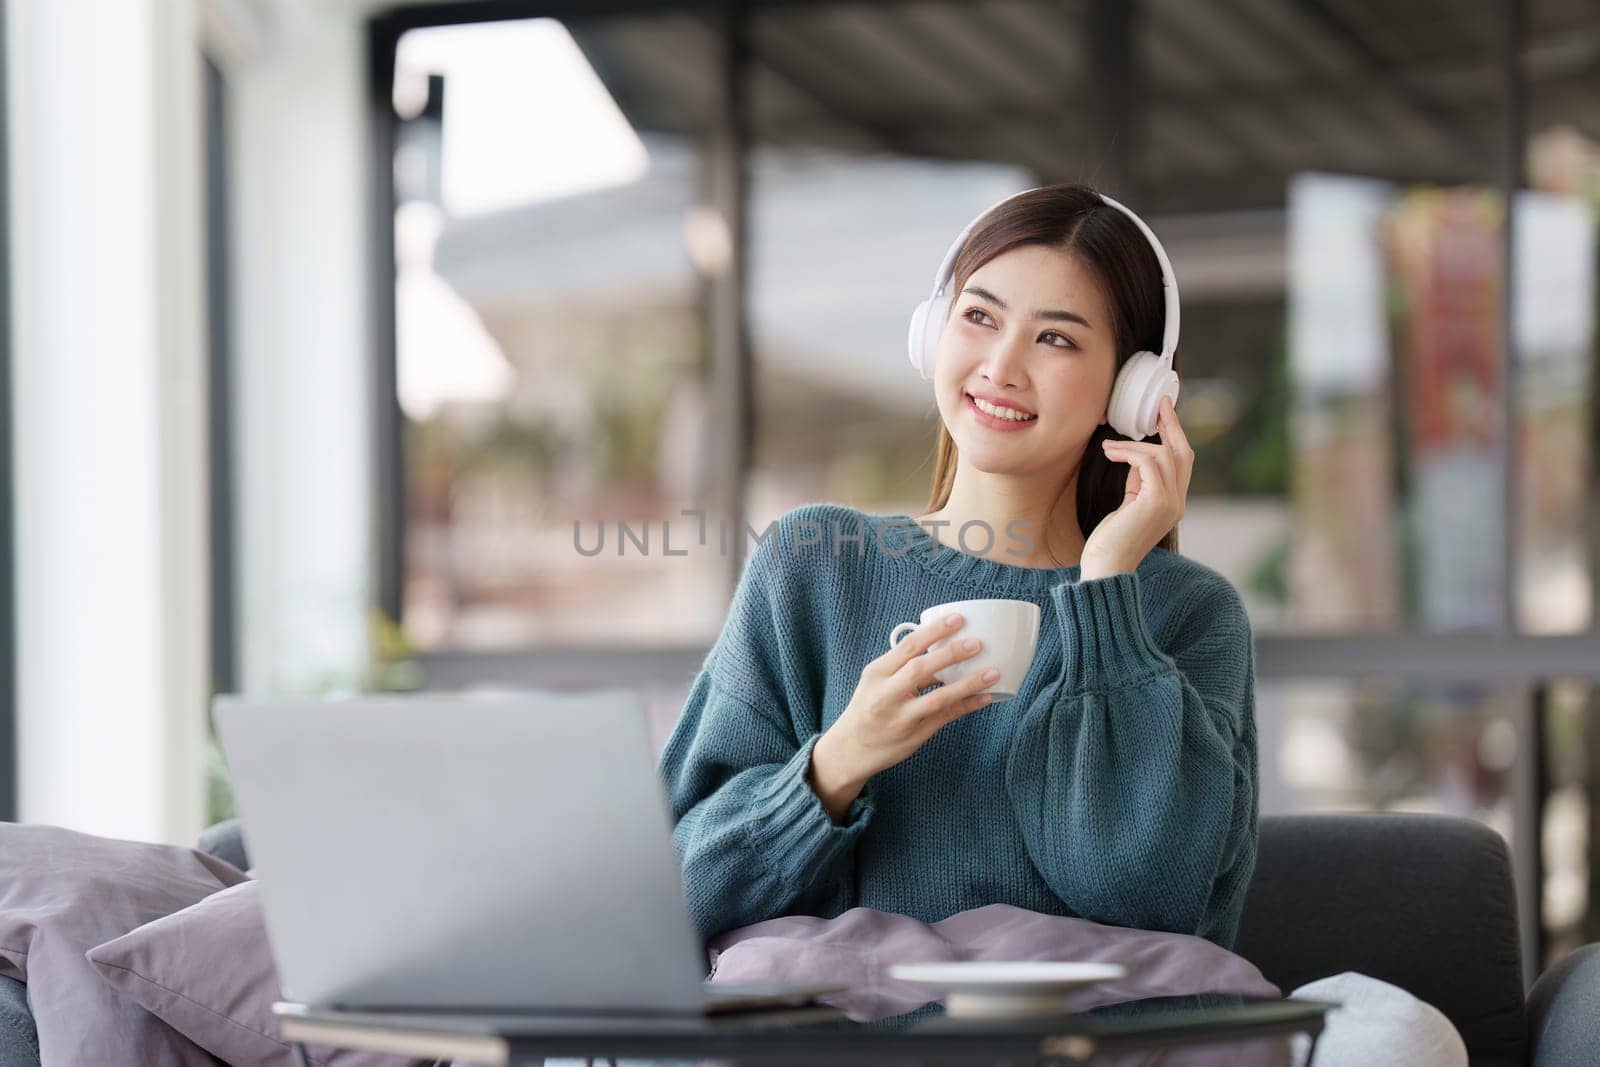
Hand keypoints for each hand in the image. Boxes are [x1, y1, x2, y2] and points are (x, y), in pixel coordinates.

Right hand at [809, 612, 997, 821]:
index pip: (907, 646)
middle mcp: (886, 695)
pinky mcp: (915, 735)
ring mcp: (901, 717)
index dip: (934, 631)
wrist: (851, 749)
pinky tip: (985, 697)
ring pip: (938, 698)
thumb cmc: (868, 707)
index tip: (958, 619)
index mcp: (877, 673)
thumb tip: (941, 643)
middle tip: (977, 643)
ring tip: (992, 672)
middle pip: (920, 669)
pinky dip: (967, 706)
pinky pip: (946, 718)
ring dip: (967, 684)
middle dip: (951, 654)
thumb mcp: (875, 681)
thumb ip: (901, 665)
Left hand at [1081, 395, 1192, 578]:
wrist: (1106, 568)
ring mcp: (1170, 503)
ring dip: (1134, 445)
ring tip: (1108, 446)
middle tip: (1159, 404)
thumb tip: (1136, 460)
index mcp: (1173, 504)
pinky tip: (1110, 453)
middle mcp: (1177, 503)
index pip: (1182, 463)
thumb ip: (1137, 484)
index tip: (1165, 413)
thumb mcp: (1127, 506)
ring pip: (1164, 455)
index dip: (1176, 436)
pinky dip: (1128, 453)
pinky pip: (1148, 463)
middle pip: (1184, 453)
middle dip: (1172, 426)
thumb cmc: (1110, 541)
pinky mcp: (1156, 502)